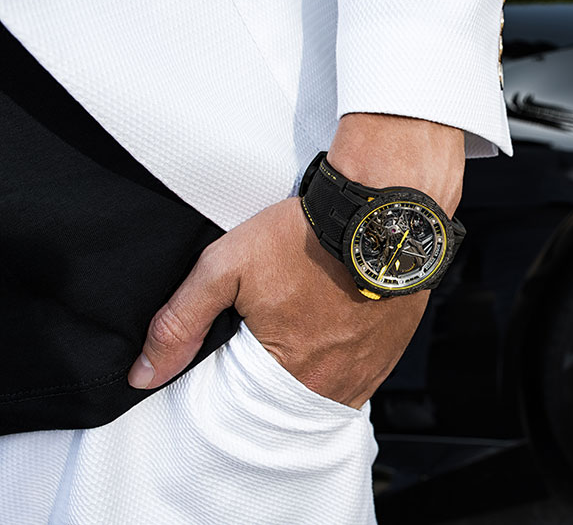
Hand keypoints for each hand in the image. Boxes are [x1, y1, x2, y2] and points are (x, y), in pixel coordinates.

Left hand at [127, 114, 464, 407]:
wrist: (382, 208)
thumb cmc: (305, 235)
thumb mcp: (225, 267)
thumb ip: (179, 322)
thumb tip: (143, 375)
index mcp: (287, 373)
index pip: (243, 402)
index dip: (234, 369)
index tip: (239, 335)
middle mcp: (332, 383)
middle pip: (286, 399)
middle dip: (272, 371)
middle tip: (272, 324)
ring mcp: (367, 370)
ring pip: (325, 390)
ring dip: (310, 369)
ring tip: (304, 323)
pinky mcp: (392, 352)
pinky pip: (359, 375)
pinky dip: (342, 359)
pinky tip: (333, 325)